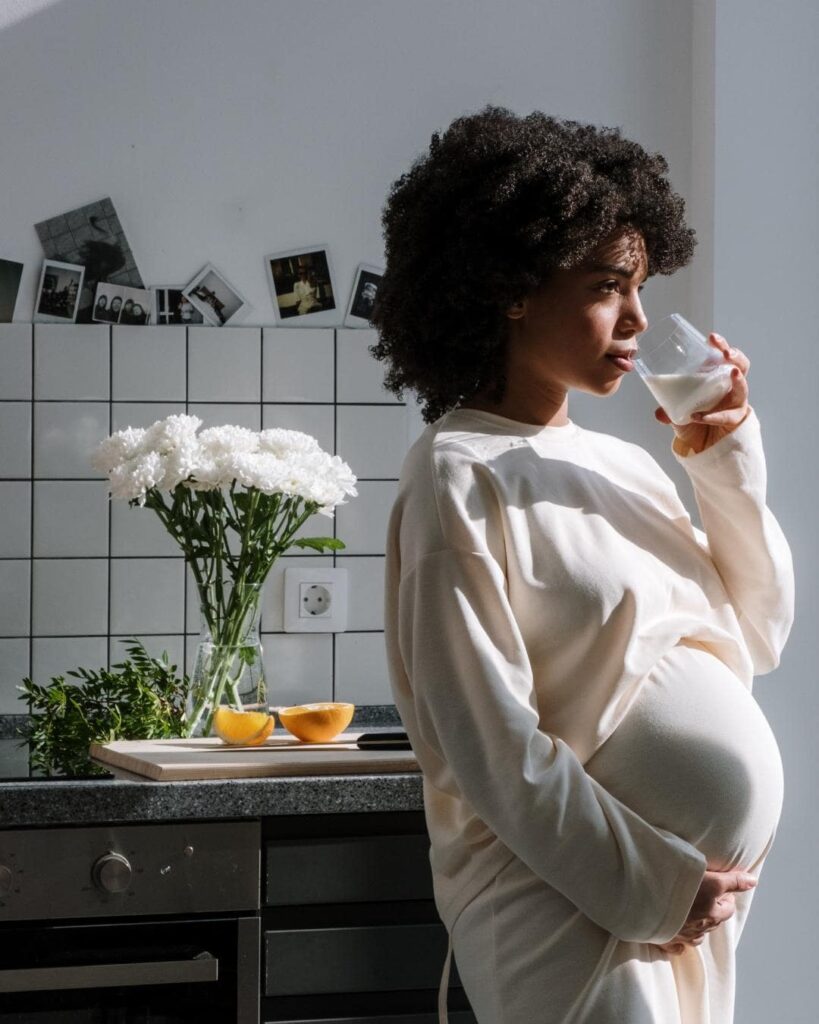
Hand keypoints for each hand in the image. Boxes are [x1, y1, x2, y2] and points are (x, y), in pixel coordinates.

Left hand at [654, 333, 750, 453]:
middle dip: (736, 356)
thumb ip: (669, 410)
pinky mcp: (736, 419)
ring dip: (738, 380)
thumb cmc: (695, 421)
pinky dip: (713, 416)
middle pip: (740, 366)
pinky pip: (727, 416)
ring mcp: (736, 402)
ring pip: (742, 388)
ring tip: (732, 373)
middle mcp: (730, 387)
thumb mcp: (678, 413)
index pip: (723, 356)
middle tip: (726, 353)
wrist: (703, 445)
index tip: (711, 337)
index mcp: (716, 378)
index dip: (720, 345)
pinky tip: (699, 416)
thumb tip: (658, 412)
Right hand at [655, 868, 757, 955]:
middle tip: (704, 893)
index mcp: (711, 909)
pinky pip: (680, 946)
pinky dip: (682, 941)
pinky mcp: (666, 939)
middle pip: (715, 920)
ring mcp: (683, 934)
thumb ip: (732, 880)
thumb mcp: (707, 875)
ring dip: (699, 924)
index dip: (725, 895)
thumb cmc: (675, 879)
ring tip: (691, 910)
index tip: (717, 885)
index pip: (729, 907)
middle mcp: (700, 924)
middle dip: (713, 908)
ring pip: (699, 935)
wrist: (643, 893)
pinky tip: (680, 937)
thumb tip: (754, 882)